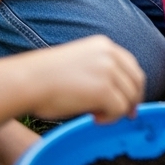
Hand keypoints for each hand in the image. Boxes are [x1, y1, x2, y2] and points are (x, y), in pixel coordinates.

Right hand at [18, 35, 144, 122]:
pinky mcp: (104, 90)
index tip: (130, 101)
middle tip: (127, 115)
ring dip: (118, 110)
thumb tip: (114, 93)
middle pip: (136, 79)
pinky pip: (120, 108)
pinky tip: (95, 119)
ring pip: (130, 96)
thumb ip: (99, 71)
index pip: (131, 65)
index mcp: (104, 45)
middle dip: (133, 99)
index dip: (133, 85)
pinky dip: (111, 118)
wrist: (28, 81)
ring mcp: (108, 71)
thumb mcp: (79, 63)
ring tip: (98, 116)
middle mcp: (110, 54)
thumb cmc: (44, 77)